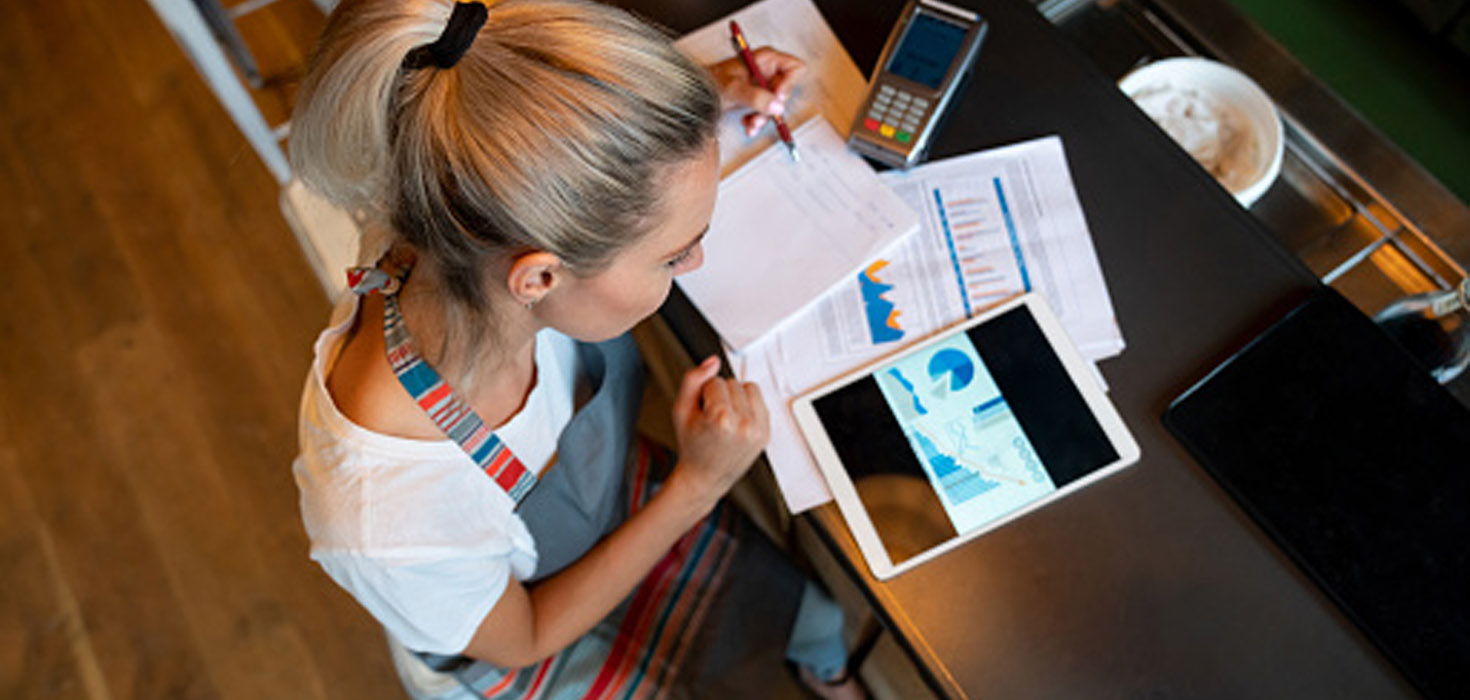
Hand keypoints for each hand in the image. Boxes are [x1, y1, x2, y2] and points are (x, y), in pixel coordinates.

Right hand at [668, 356, 769, 506]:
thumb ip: (692, 380)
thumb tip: (712, 361)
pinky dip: (748, 407)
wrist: (705, 476)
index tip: (701, 413)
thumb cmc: (691, 446)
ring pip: (748, 388)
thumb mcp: (680, 411)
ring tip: (725, 418)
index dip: (704, 394)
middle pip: (733, 383)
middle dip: (720, 395)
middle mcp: (743, 425)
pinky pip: (760, 401)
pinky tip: (737, 422)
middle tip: (711, 418)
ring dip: (736, 398)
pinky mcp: (766, 433)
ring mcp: (757, 430)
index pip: (715, 381)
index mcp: (721, 419)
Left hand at [707, 47, 806, 136]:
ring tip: (750, 123)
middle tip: (760, 115)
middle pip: (785, 90)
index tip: (776, 97)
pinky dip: (757, 121)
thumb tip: (776, 106)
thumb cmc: (709, 83)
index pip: (795, 68)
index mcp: (766, 59)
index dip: (789, 84)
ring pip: (776, 105)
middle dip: (772, 107)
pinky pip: (766, 112)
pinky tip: (746, 124)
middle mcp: (766, 71)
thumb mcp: (733, 89)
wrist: (695, 94)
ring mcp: (762, 85)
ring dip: (763, 118)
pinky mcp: (756, 98)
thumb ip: (755, 97)